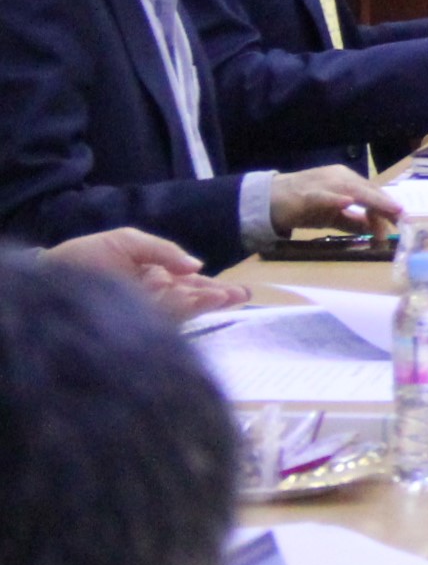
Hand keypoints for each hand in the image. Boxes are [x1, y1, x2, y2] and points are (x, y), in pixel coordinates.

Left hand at [42, 229, 247, 316]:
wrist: (48, 278)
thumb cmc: (86, 256)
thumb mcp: (126, 241)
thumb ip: (163, 250)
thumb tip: (197, 265)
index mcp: (155, 276)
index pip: (189, 283)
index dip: (212, 287)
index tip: (236, 291)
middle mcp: (154, 296)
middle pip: (192, 298)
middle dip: (216, 297)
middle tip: (242, 296)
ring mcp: (144, 311)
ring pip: (182, 310)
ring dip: (205, 304)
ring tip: (227, 298)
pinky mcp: (134, 323)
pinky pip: (163, 319)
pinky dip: (183, 313)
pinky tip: (198, 305)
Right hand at [269, 167, 400, 236]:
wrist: (267, 200)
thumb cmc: (303, 206)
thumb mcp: (333, 216)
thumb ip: (354, 221)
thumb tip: (376, 229)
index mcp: (346, 180)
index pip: (373, 192)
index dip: (388, 206)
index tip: (403, 221)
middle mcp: (338, 176)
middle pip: (368, 189)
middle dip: (386, 205)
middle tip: (402, 220)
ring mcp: (323, 183)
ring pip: (353, 189)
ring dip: (372, 201)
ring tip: (390, 210)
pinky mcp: (306, 193)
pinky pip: (324, 195)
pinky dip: (336, 198)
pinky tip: (348, 202)